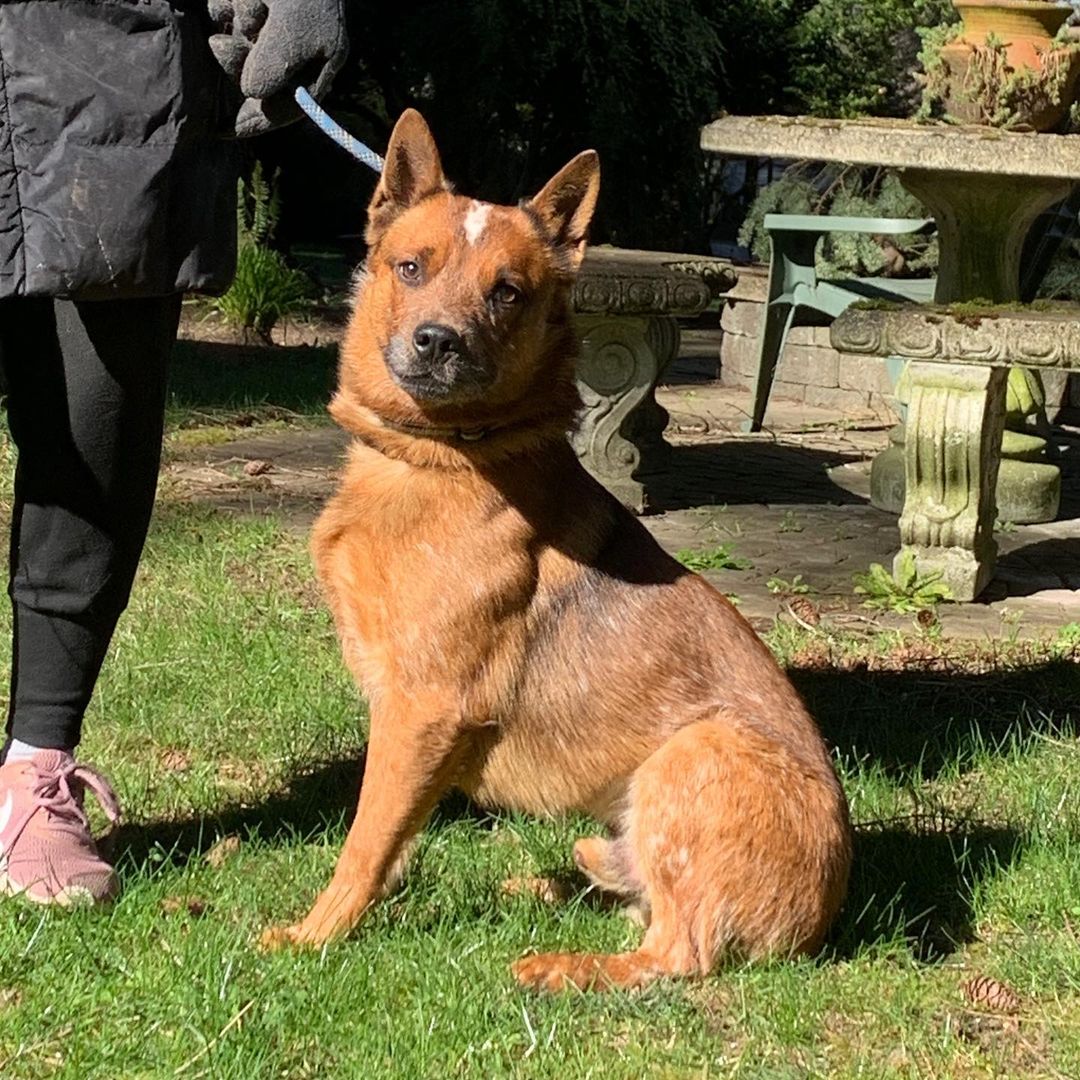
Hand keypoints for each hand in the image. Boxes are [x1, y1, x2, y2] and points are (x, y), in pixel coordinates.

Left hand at [209, 0, 348, 137]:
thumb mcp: (295, 30)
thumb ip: (275, 65)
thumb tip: (250, 91)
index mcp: (315, 68)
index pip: (283, 108)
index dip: (254, 120)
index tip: (224, 129)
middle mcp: (290, 53)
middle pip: (252, 79)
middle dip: (238, 61)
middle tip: (226, 41)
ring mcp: (266, 29)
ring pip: (235, 47)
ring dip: (236, 25)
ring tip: (248, 1)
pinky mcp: (244, 7)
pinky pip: (223, 16)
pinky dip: (225, 6)